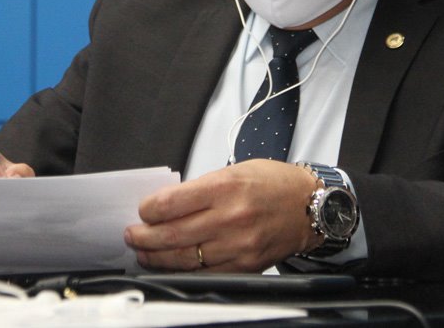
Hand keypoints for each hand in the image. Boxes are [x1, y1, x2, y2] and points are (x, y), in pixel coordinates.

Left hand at [124, 159, 320, 272]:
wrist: (311, 206)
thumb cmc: (276, 184)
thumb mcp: (237, 170)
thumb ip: (202, 187)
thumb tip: (168, 204)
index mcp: (226, 186)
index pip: (172, 202)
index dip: (149, 209)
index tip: (142, 210)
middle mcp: (231, 216)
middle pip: (172, 234)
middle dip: (144, 237)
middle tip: (132, 235)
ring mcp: (238, 244)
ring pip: (184, 258)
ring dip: (157, 257)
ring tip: (144, 252)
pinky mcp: (245, 265)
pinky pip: (205, 273)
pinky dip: (183, 271)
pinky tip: (171, 265)